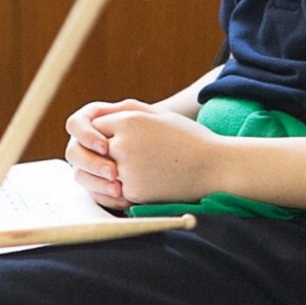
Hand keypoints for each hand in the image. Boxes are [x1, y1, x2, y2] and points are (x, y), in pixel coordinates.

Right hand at [63, 99, 152, 208]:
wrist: (167, 148)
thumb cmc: (153, 126)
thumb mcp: (141, 113)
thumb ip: (122, 111)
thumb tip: (104, 120)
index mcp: (90, 121)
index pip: (75, 124)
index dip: (86, 136)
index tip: (105, 146)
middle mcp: (84, 143)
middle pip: (73, 153)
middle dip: (92, 164)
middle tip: (113, 172)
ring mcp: (88, 165)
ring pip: (80, 176)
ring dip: (98, 184)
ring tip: (119, 189)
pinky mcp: (97, 184)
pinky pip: (94, 194)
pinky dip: (107, 198)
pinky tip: (124, 199)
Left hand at [91, 107, 228, 204]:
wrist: (214, 168)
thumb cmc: (189, 139)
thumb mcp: (160, 115)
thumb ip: (128, 111)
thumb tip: (100, 116)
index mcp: (129, 121)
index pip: (95, 126)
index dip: (104, 133)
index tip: (117, 139)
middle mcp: (123, 144)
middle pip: (91, 150)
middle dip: (98, 155)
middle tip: (113, 158)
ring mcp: (126, 170)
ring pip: (97, 172)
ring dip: (104, 174)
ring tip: (126, 171)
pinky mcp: (132, 193)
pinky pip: (112, 191)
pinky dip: (119, 190)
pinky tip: (137, 184)